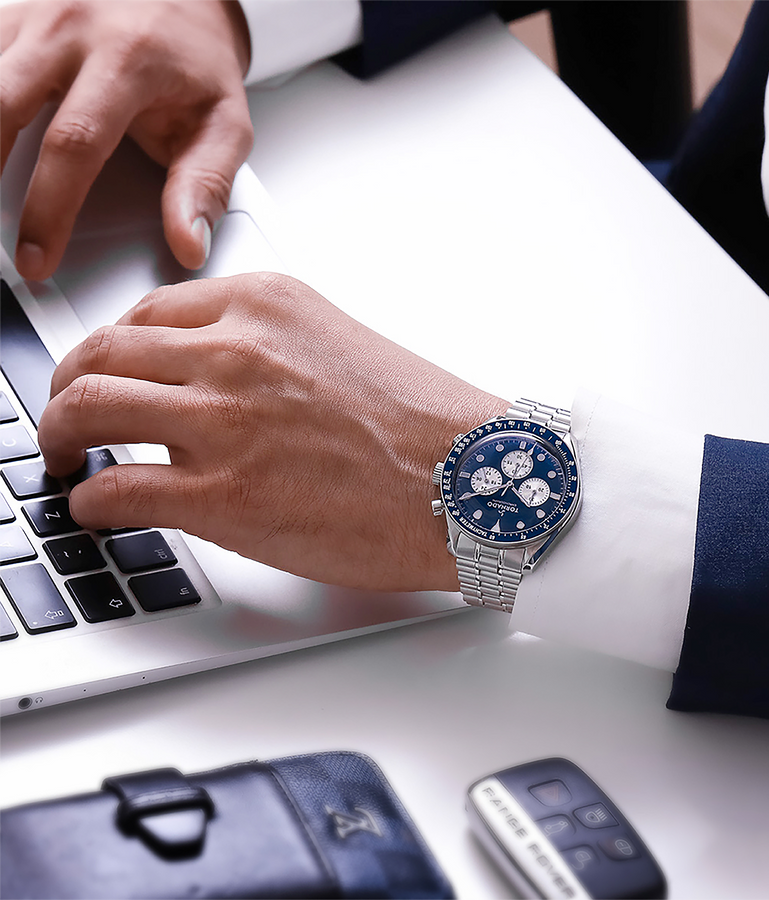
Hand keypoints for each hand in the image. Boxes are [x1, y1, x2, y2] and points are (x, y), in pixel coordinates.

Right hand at [0, 0, 252, 279]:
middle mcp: (71, 29)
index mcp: (128, 61)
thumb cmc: (201, 67)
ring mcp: (34, 16)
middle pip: (1, 105)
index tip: (37, 258)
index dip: (49, 209)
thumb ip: (204, 187)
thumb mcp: (225, 126)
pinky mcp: (13, 15)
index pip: (75, 145)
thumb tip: (189, 245)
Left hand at [38, 272, 508, 591]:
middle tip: (64, 417)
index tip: (105, 371)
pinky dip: (88, 501)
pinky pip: (112, 490)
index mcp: (265, 305)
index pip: (147, 312)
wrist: (476, 482)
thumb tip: (213, 380)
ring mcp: (223, 420)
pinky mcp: (221, 495)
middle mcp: (235, 349)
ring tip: (65, 460)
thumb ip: (267, 348)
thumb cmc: (425, 426)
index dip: (110, 349)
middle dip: (65, 389)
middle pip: (99, 352)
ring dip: (58, 437)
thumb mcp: (339, 345)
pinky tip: (99, 509)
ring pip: (84, 407)